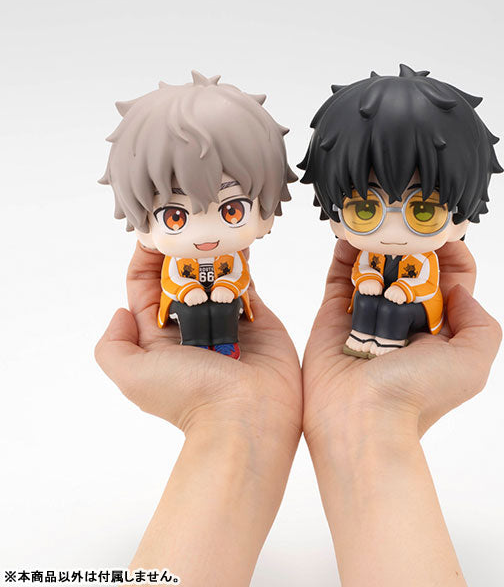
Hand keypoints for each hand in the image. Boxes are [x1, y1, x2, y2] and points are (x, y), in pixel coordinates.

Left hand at [95, 243, 302, 584]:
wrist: (249, 414)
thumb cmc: (190, 395)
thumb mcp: (132, 375)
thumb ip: (113, 345)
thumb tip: (120, 311)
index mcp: (158, 336)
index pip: (145, 286)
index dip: (146, 258)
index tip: (154, 231)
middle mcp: (190, 325)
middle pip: (181, 276)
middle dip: (182, 250)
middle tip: (188, 222)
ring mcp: (225, 319)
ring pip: (214, 275)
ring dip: (212, 252)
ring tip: (213, 226)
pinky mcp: (257, 315)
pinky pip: (246, 281)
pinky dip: (242, 261)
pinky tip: (237, 240)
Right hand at [303, 239, 501, 444]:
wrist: (359, 420)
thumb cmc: (418, 393)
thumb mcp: (472, 364)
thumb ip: (480, 323)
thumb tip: (457, 291)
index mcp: (439, 330)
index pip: (452, 282)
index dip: (452, 254)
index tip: (442, 229)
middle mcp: (404, 320)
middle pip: (412, 269)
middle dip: (411, 242)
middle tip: (405, 217)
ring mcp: (367, 316)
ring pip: (375, 269)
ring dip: (377, 244)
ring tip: (378, 220)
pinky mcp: (334, 314)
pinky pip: (339, 277)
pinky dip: (343, 254)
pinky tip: (350, 235)